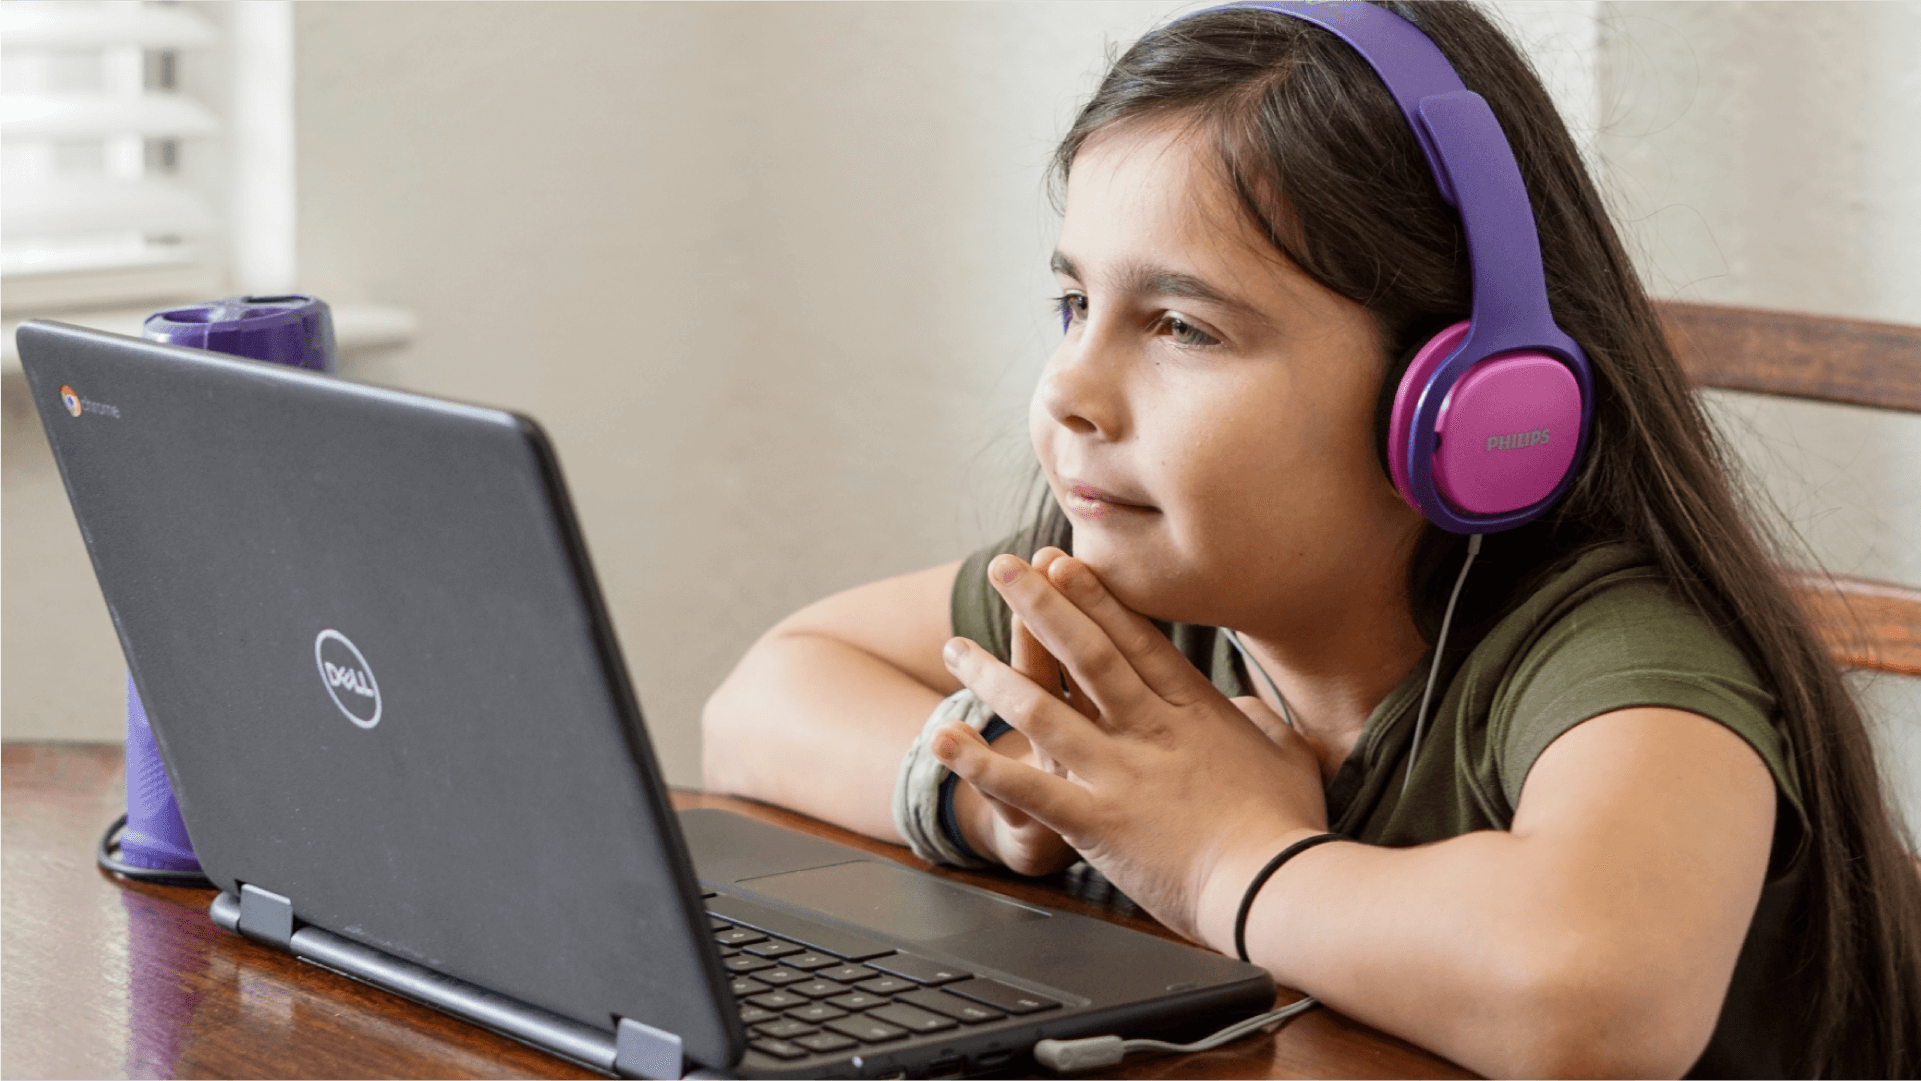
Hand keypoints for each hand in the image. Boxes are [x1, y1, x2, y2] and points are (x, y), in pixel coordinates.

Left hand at [935, 549, 1327, 946]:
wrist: (1275, 885)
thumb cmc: (1289, 827)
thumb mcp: (1288, 756)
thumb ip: (1258, 722)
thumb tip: (1241, 707)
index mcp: (1193, 711)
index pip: (1134, 640)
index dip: (1094, 597)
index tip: (1063, 563)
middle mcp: (1148, 730)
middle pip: (1084, 653)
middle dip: (1039, 605)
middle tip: (1003, 567)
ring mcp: (1118, 772)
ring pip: (1043, 708)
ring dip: (993, 675)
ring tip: (957, 647)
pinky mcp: (1095, 820)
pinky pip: (1026, 786)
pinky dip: (980, 763)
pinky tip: (943, 738)